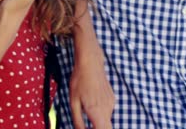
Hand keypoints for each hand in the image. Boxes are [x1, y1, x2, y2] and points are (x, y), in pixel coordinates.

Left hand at [70, 12, 113, 128]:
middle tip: (85, 126)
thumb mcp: (73, 102)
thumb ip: (77, 120)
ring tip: (85, 118)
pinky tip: (90, 107)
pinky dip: (100, 116)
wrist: (91, 63)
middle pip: (107, 128)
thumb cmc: (79, 81)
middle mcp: (107, 109)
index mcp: (97, 112)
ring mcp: (111, 103)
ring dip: (98, 124)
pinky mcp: (112, 99)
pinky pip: (107, 113)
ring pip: (107, 121)